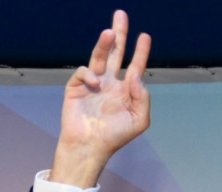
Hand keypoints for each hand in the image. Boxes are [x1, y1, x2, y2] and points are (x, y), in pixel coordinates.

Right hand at [50, 10, 151, 188]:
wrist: (91, 146)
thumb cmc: (116, 136)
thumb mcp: (139, 119)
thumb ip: (143, 97)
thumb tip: (137, 75)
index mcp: (126, 89)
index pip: (135, 65)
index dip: (140, 51)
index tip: (145, 36)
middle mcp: (110, 82)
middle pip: (116, 53)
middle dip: (119, 34)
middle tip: (121, 15)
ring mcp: (93, 83)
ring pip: (100, 57)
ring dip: (105, 44)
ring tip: (109, 33)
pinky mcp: (76, 87)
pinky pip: (84, 72)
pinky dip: (90, 74)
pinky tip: (96, 84)